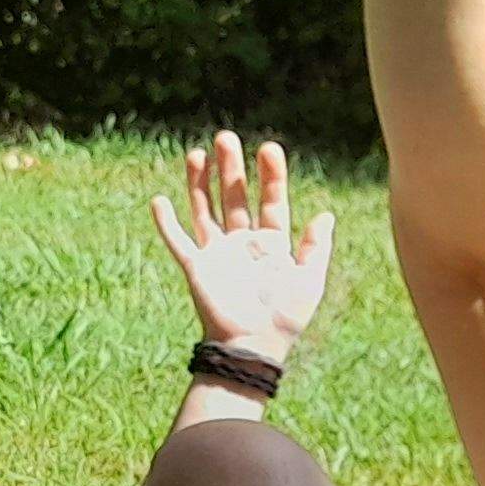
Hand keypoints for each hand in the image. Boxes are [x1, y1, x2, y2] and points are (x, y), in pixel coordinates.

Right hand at [149, 129, 332, 365]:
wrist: (253, 348)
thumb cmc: (285, 319)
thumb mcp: (310, 280)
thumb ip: (317, 247)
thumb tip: (326, 213)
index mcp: (272, 244)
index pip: (271, 200)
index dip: (271, 175)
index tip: (269, 148)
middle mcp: (242, 243)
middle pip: (235, 197)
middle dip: (231, 168)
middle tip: (226, 137)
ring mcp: (218, 253)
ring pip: (206, 209)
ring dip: (200, 182)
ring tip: (197, 153)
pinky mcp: (197, 267)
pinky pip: (178, 241)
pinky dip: (167, 222)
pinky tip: (158, 200)